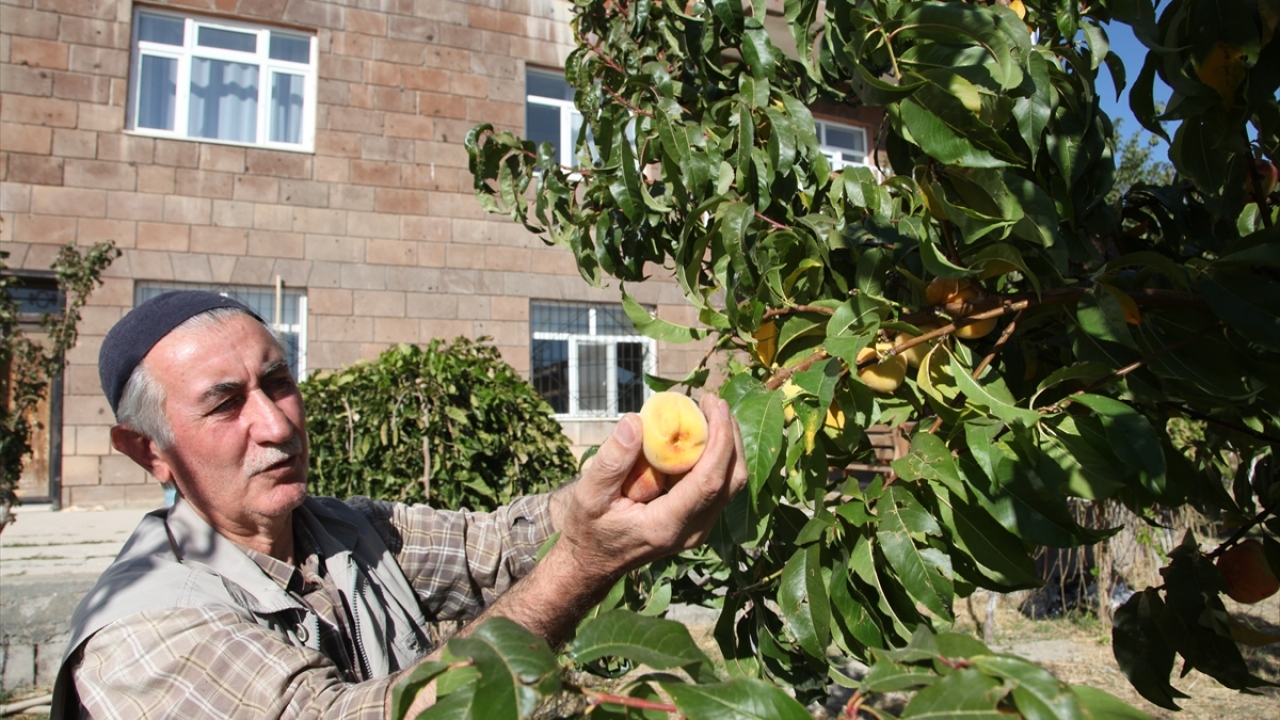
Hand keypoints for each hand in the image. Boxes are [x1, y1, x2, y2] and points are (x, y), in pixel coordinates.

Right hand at [552, 394, 747, 586]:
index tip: (715, 406)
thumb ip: (611, 461)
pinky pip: (720, 488)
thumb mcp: (588, 495)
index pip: (710, 481)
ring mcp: (698, 530)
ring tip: (709, 413)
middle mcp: (692, 531)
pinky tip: (700, 436)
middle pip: (732, 481)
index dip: (720, 440)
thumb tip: (635, 421)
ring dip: (728, 445)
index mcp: (667, 525)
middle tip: (713, 402)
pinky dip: (719, 458)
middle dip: (731, 436)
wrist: (593, 563)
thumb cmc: (588, 528)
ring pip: (732, 485)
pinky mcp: (698, 523)